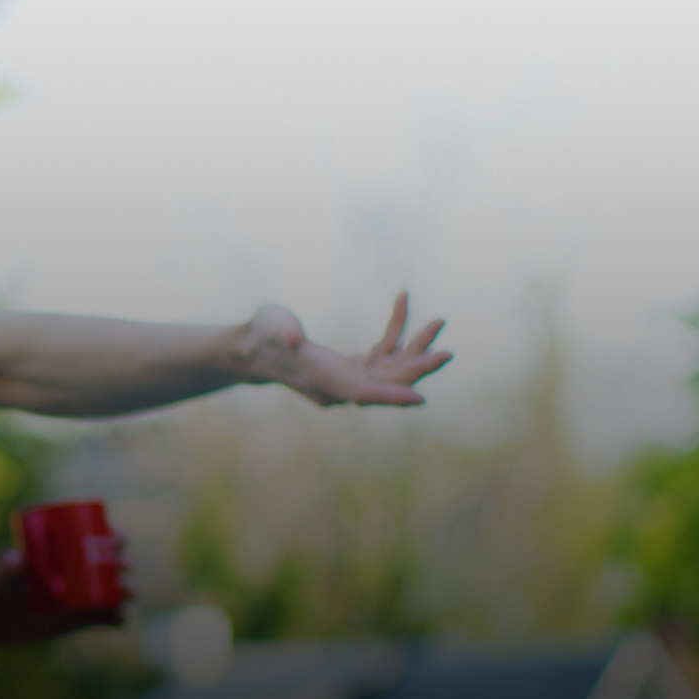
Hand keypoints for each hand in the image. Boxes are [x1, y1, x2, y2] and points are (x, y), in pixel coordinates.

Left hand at [0, 549, 122, 649]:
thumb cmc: (0, 585)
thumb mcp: (4, 572)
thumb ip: (7, 564)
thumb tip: (18, 558)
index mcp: (68, 551)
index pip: (98, 538)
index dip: (114, 536)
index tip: (117, 538)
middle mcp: (81, 572)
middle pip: (114, 563)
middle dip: (125, 562)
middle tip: (122, 565)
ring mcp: (86, 596)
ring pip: (118, 591)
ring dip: (130, 589)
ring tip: (125, 592)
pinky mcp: (85, 619)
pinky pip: (110, 618)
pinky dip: (120, 618)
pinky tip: (119, 618)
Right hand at [237, 293, 449, 407]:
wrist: (250, 347)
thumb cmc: (260, 332)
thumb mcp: (270, 323)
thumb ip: (283, 328)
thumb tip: (294, 337)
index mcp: (322, 378)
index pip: (360, 393)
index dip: (388, 395)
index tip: (419, 398)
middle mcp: (339, 385)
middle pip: (384, 383)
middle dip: (416, 368)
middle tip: (447, 353)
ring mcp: (347, 379)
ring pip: (390, 370)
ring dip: (414, 348)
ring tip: (439, 321)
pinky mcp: (351, 369)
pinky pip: (382, 354)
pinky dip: (396, 332)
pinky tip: (403, 301)